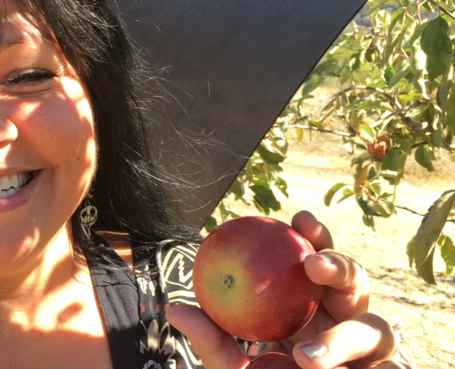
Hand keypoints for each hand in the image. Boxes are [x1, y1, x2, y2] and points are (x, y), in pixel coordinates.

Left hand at [166, 211, 408, 368]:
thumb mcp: (232, 367)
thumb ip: (212, 341)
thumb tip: (175, 308)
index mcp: (311, 308)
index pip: (318, 262)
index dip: (315, 236)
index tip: (298, 217)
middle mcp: (344, 324)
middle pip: (357, 283)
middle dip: (341, 265)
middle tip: (312, 265)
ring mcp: (369, 353)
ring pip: (378, 329)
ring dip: (342, 338)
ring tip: (304, 357)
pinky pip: (395, 367)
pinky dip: (387, 368)